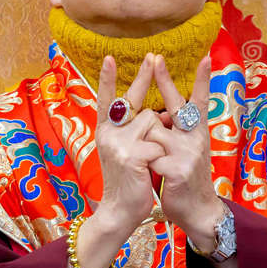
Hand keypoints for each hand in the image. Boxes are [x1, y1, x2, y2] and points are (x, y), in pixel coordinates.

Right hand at [92, 53, 165, 236]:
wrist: (119, 212)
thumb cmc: (127, 180)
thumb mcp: (123, 151)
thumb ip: (131, 131)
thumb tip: (151, 112)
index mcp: (105, 131)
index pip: (107, 100)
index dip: (108, 79)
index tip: (109, 57)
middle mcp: (108, 133)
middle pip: (133, 101)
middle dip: (144, 77)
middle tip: (153, 55)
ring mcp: (118, 144)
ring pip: (152, 122)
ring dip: (160, 137)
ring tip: (150, 160)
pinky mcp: (131, 156)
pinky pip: (158, 143)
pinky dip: (161, 156)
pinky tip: (151, 171)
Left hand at [144, 54, 225, 252]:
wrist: (198, 211)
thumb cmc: (185, 177)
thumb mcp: (185, 151)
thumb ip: (174, 132)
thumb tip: (157, 113)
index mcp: (197, 132)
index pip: (199, 101)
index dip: (203, 79)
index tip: (206, 57)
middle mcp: (196, 137)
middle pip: (176, 105)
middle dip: (165, 80)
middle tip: (156, 57)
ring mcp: (188, 153)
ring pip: (151, 133)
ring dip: (147, 147)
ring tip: (160, 166)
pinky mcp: (177, 168)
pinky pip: (149, 156)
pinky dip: (147, 166)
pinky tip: (160, 179)